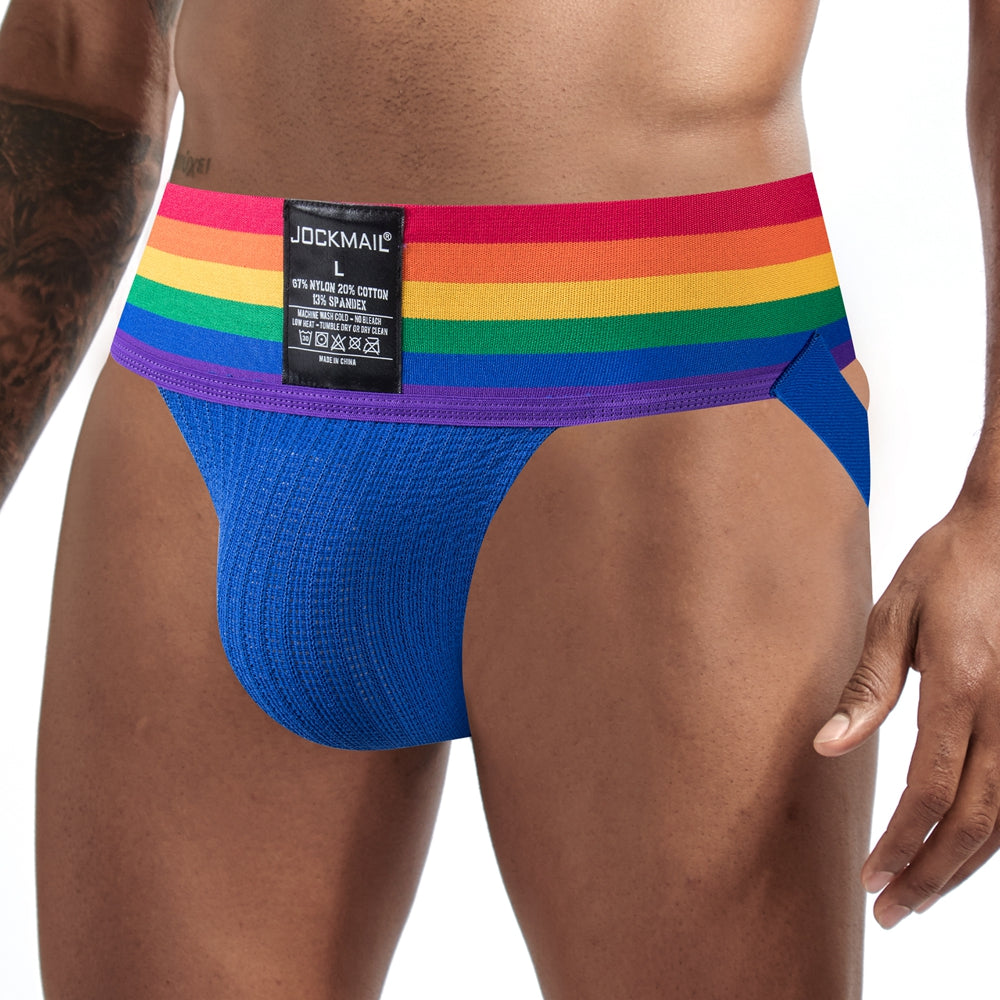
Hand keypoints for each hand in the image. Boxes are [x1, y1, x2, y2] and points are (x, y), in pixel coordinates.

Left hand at [812, 492, 999, 928]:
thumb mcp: (892, 615)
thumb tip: (829, 748)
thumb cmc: (945, 567)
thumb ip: (865, 686)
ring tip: (922, 897)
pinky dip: (998, 835)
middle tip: (890, 912)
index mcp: (959, 683)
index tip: (870, 878)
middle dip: (930, 874)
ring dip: (965, 867)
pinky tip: (968, 855)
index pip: (930, 788)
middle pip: (975, 819)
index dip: (901, 843)